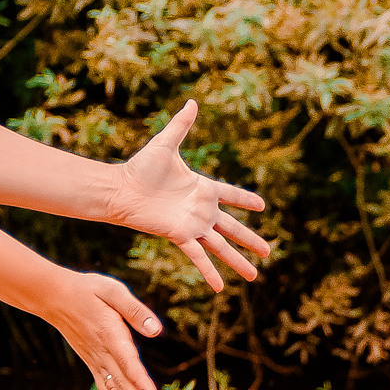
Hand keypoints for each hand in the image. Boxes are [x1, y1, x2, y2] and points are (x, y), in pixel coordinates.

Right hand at [37, 269, 165, 389]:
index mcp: (109, 333)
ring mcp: (96, 362)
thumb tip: (156, 330)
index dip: (138, 378)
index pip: (126, 360)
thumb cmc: (88, 290)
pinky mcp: (93, 365)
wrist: (55, 297)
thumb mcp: (112, 290)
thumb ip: (135, 310)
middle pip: (122, 383)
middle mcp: (102, 353)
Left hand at [109, 100, 273, 291]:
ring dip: (238, 261)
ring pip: (222, 246)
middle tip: (269, 251)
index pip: (231, 195)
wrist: (120, 189)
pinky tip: (221, 288)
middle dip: (251, 240)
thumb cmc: (139, 167)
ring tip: (255, 275)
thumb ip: (181, 125)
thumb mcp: (165, 144)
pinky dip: (210, 272)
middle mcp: (200, 209)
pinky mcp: (180, 236)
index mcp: (202, 188)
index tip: (262, 205)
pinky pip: (199, 256)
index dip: (245, 199)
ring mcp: (192, 225)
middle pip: (233, 227)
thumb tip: (192, 101)